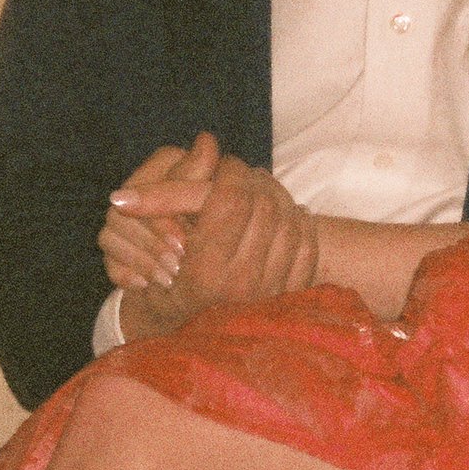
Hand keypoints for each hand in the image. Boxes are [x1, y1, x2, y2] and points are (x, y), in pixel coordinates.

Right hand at [102, 139, 317, 337]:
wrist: (195, 330)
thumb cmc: (168, 275)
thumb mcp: (159, 234)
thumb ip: (178, 186)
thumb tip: (207, 139)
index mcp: (204, 273)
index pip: (232, 198)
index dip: (230, 171)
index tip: (224, 165)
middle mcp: (242, 287)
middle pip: (263, 204)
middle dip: (254, 180)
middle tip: (242, 176)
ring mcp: (273, 293)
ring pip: (291, 218)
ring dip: (277, 196)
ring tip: (259, 193)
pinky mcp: (295, 295)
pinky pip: (309, 241)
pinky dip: (297, 222)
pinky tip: (281, 219)